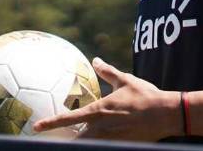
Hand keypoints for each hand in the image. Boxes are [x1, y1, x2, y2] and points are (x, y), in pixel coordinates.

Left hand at [32, 57, 178, 140]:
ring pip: (88, 144)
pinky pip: (104, 147)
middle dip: (64, 142)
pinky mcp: (121, 145)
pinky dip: (97, 144)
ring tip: (68, 143)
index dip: (50, 123)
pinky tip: (96, 142)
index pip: (68, 118)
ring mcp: (111, 140)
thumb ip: (108, 72)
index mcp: (98, 111)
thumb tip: (96, 60)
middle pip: (76, 140)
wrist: (166, 114)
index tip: (36, 127)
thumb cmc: (145, 95)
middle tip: (52, 141)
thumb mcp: (125, 80)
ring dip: (80, 142)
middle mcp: (101, 128)